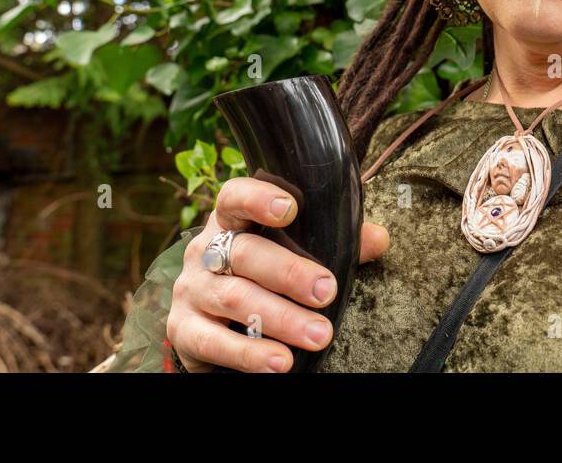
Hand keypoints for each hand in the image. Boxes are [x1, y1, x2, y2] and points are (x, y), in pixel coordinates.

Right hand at [166, 176, 388, 372]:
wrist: (208, 326)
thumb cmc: (260, 277)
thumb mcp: (292, 253)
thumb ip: (335, 243)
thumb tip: (378, 239)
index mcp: (230, 223)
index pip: (234, 197)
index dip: (258, 198)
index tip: (290, 208)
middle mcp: (204, 252)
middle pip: (244, 254)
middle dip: (289, 272)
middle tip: (327, 291)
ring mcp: (191, 291)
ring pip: (235, 299)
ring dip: (280, 319)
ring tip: (318, 336)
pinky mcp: (183, 330)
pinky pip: (213, 342)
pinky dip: (248, 355)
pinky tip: (279, 363)